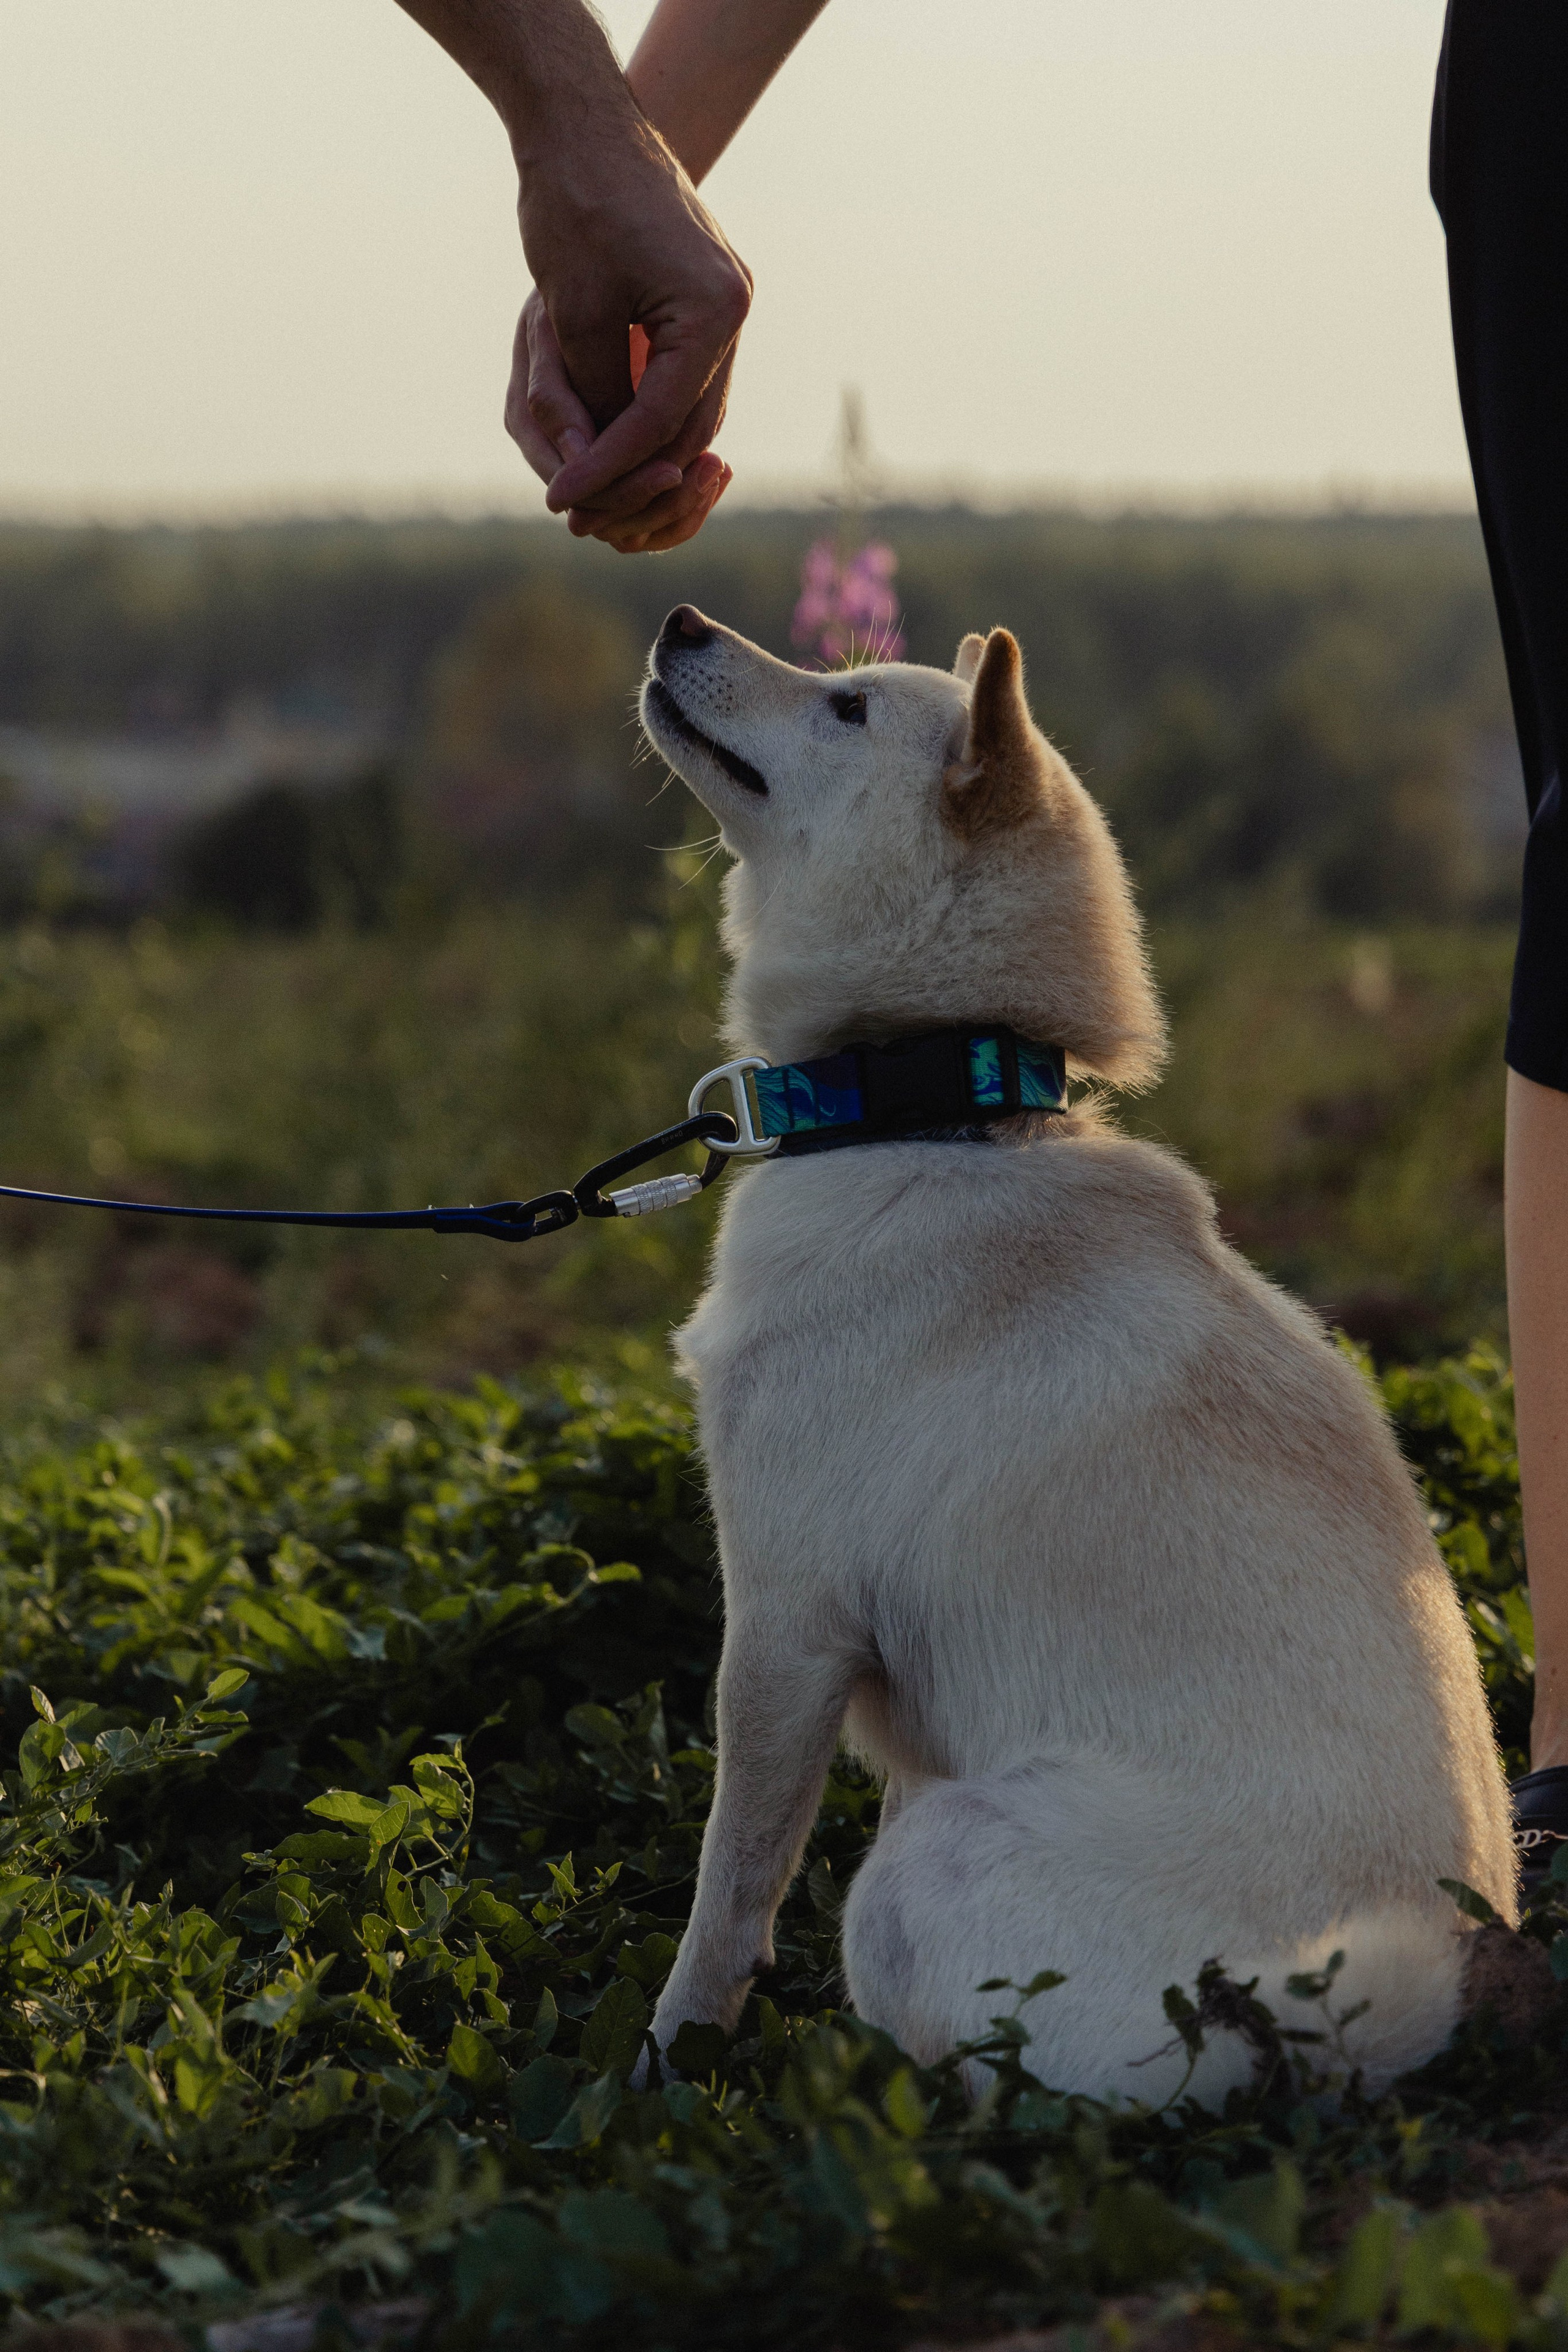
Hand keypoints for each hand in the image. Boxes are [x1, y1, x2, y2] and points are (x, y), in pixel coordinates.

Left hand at [511, 111, 749, 548]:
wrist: (585, 123)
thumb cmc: (575, 204)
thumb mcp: (575, 314)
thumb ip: (596, 394)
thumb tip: (601, 461)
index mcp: (713, 310)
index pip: (662, 418)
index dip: (611, 466)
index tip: (565, 497)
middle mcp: (733, 307)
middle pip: (691, 423)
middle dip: (636, 470)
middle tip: (583, 504)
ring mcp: (726, 299)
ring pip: (694, 404)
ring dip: (648, 445)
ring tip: (598, 478)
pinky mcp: (706, 292)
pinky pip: (687, 373)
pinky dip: (654, 407)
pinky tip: (618, 434)